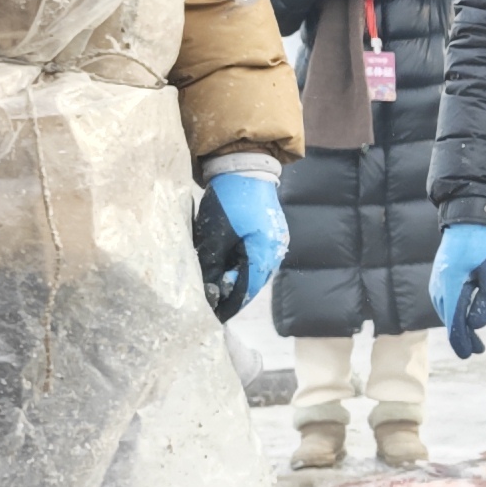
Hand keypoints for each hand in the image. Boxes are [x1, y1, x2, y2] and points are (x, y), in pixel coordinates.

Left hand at [200, 171, 286, 317]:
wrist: (246, 169)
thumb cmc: (229, 202)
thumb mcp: (214, 236)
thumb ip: (212, 267)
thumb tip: (209, 291)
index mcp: (264, 254)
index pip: (246, 290)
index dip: (229, 305)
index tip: (213, 316)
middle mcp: (275, 252)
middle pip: (252, 282)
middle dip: (233, 292)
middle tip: (211, 301)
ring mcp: (276, 242)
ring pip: (254, 270)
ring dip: (237, 277)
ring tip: (216, 283)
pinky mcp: (271, 233)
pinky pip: (256, 256)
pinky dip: (241, 264)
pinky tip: (226, 263)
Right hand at [434, 221, 485, 355]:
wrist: (468, 221)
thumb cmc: (483, 247)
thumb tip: (474, 325)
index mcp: (451, 288)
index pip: (454, 322)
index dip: (461, 341)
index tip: (468, 355)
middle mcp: (439, 288)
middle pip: (450, 319)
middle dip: (463, 336)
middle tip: (477, 350)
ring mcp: (437, 283)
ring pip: (448, 311)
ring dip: (460, 325)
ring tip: (474, 338)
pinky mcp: (440, 278)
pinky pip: (447, 302)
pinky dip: (456, 313)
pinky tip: (465, 318)